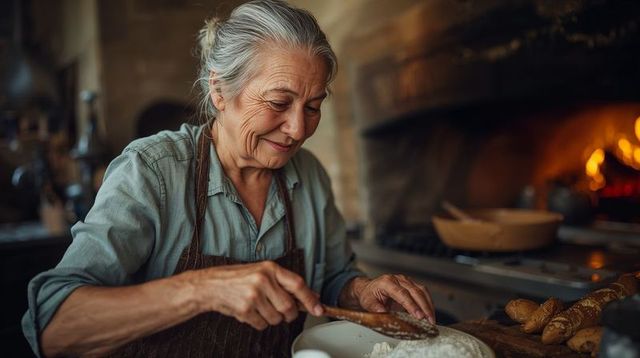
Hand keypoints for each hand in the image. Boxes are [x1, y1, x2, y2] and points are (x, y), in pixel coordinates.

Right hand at [181, 261, 322, 329]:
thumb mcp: (262, 272)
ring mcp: (253, 295)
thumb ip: (284, 283)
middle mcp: (263, 280)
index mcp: (270, 268)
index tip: (319, 309)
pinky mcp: (244, 309)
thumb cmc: (238, 278)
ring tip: (259, 307)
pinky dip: (258, 323)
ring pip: (276, 318)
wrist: (210, 285)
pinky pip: (262, 325)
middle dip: (288, 314)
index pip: (298, 284)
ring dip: (271, 318)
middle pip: (289, 307)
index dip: (310, 299)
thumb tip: (311, 296)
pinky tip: (250, 312)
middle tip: (280, 310)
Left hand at [342, 275, 434, 323]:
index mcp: (386, 282)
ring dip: (429, 305)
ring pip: (422, 290)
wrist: (369, 288)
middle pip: (415, 291)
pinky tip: (429, 312)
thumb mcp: (368, 303)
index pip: (402, 294)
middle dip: (424, 307)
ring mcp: (405, 280)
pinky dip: (427, 302)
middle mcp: (397, 279)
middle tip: (429, 320)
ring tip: (432, 318)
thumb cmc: (369, 295)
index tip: (418, 316)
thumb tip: (383, 313)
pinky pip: (422, 292)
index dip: (412, 305)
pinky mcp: (410, 284)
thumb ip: (376, 308)